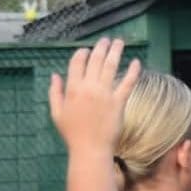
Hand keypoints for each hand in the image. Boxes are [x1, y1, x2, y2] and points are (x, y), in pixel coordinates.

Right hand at [49, 37, 141, 155]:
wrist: (90, 150)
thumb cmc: (72, 134)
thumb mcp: (57, 113)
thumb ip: (54, 92)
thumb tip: (54, 75)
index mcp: (72, 88)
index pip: (77, 63)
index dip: (82, 53)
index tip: (87, 50)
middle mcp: (88, 88)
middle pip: (95, 60)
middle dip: (101, 47)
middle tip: (107, 40)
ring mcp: (105, 94)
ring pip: (111, 66)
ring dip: (116, 51)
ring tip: (119, 42)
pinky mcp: (119, 102)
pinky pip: (127, 83)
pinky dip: (133, 71)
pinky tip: (136, 62)